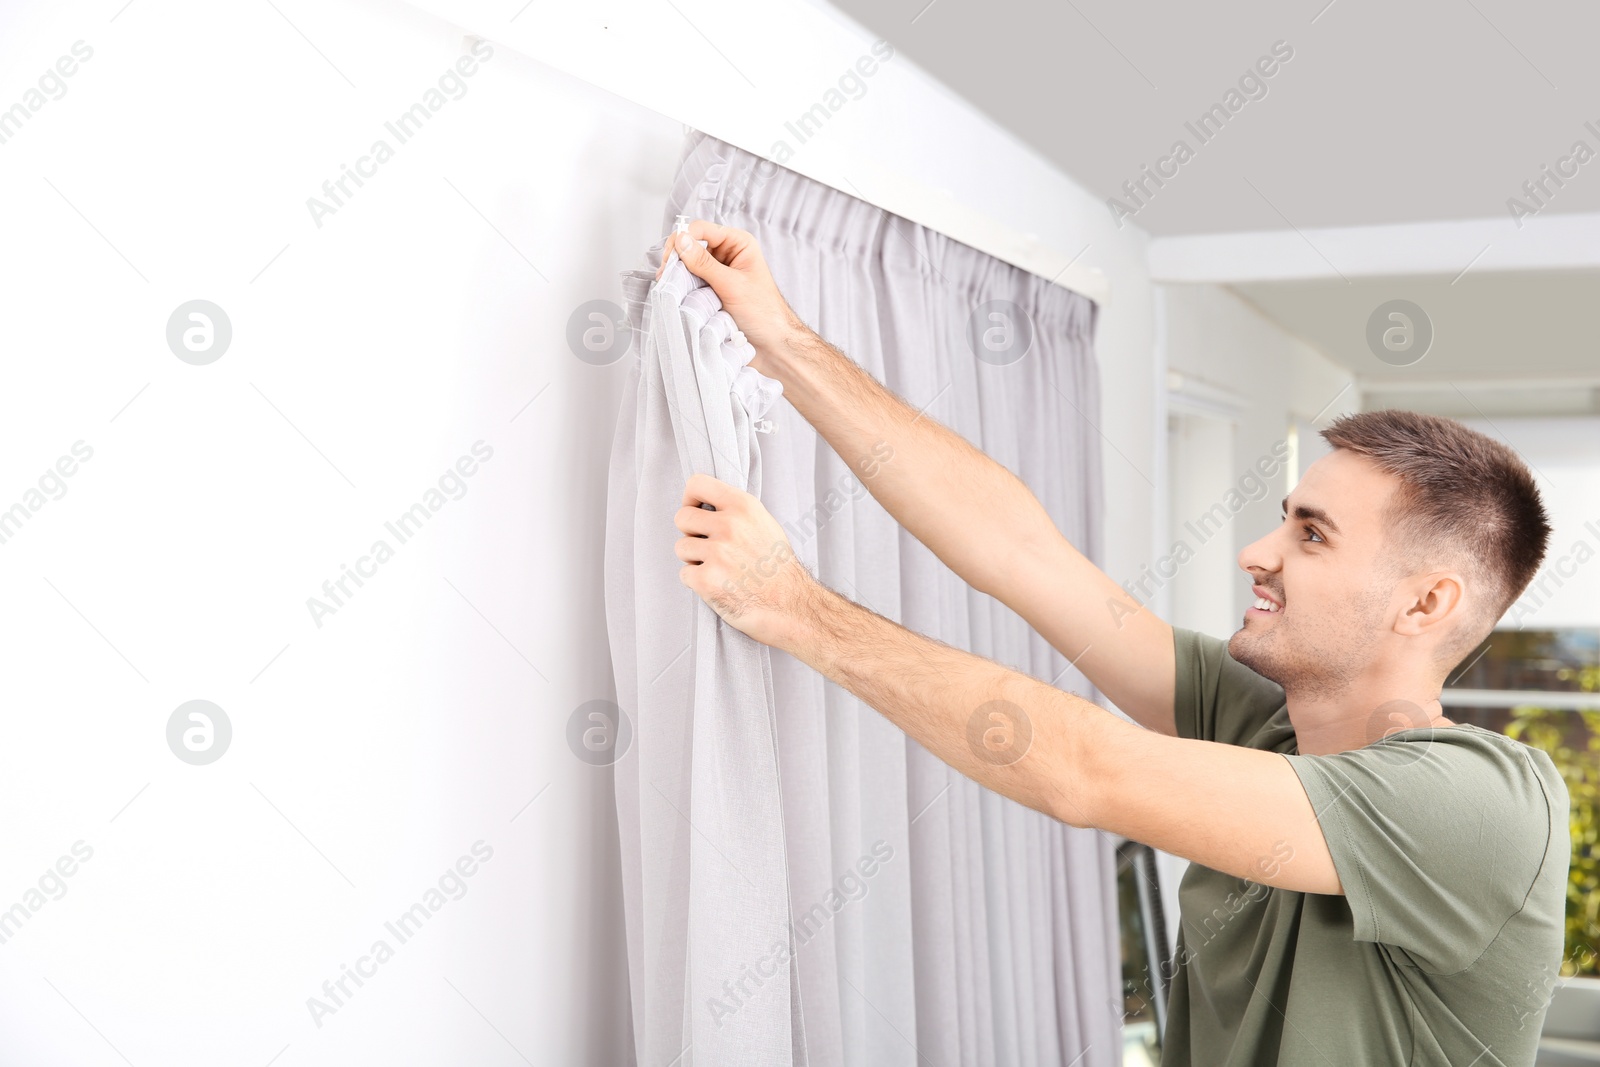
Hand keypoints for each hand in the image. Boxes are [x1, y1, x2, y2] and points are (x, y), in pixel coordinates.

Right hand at [655, 220, 804, 372]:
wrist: (772, 345)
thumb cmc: (763, 314)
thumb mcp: (732, 285)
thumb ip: (705, 263)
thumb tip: (681, 241)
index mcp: (739, 243)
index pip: (702, 229)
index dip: (683, 239)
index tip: (670, 258)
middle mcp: (728, 253)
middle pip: (692, 244)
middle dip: (677, 257)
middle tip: (665, 275)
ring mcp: (719, 271)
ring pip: (688, 263)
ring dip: (678, 273)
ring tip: (669, 285)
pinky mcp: (712, 288)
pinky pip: (691, 280)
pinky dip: (682, 285)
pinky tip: (676, 293)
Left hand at [674, 472, 817, 648]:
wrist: (790, 605)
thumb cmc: (777, 567)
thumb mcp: (764, 523)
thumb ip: (735, 510)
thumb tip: (706, 504)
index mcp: (743, 506)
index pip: (697, 484)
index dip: (690, 498)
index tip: (696, 511)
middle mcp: (729, 526)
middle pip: (682, 517)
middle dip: (690, 534)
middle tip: (708, 548)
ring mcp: (717, 553)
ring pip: (681, 548)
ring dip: (694, 560)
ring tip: (719, 569)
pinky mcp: (707, 581)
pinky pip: (684, 574)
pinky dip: (697, 582)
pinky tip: (719, 585)